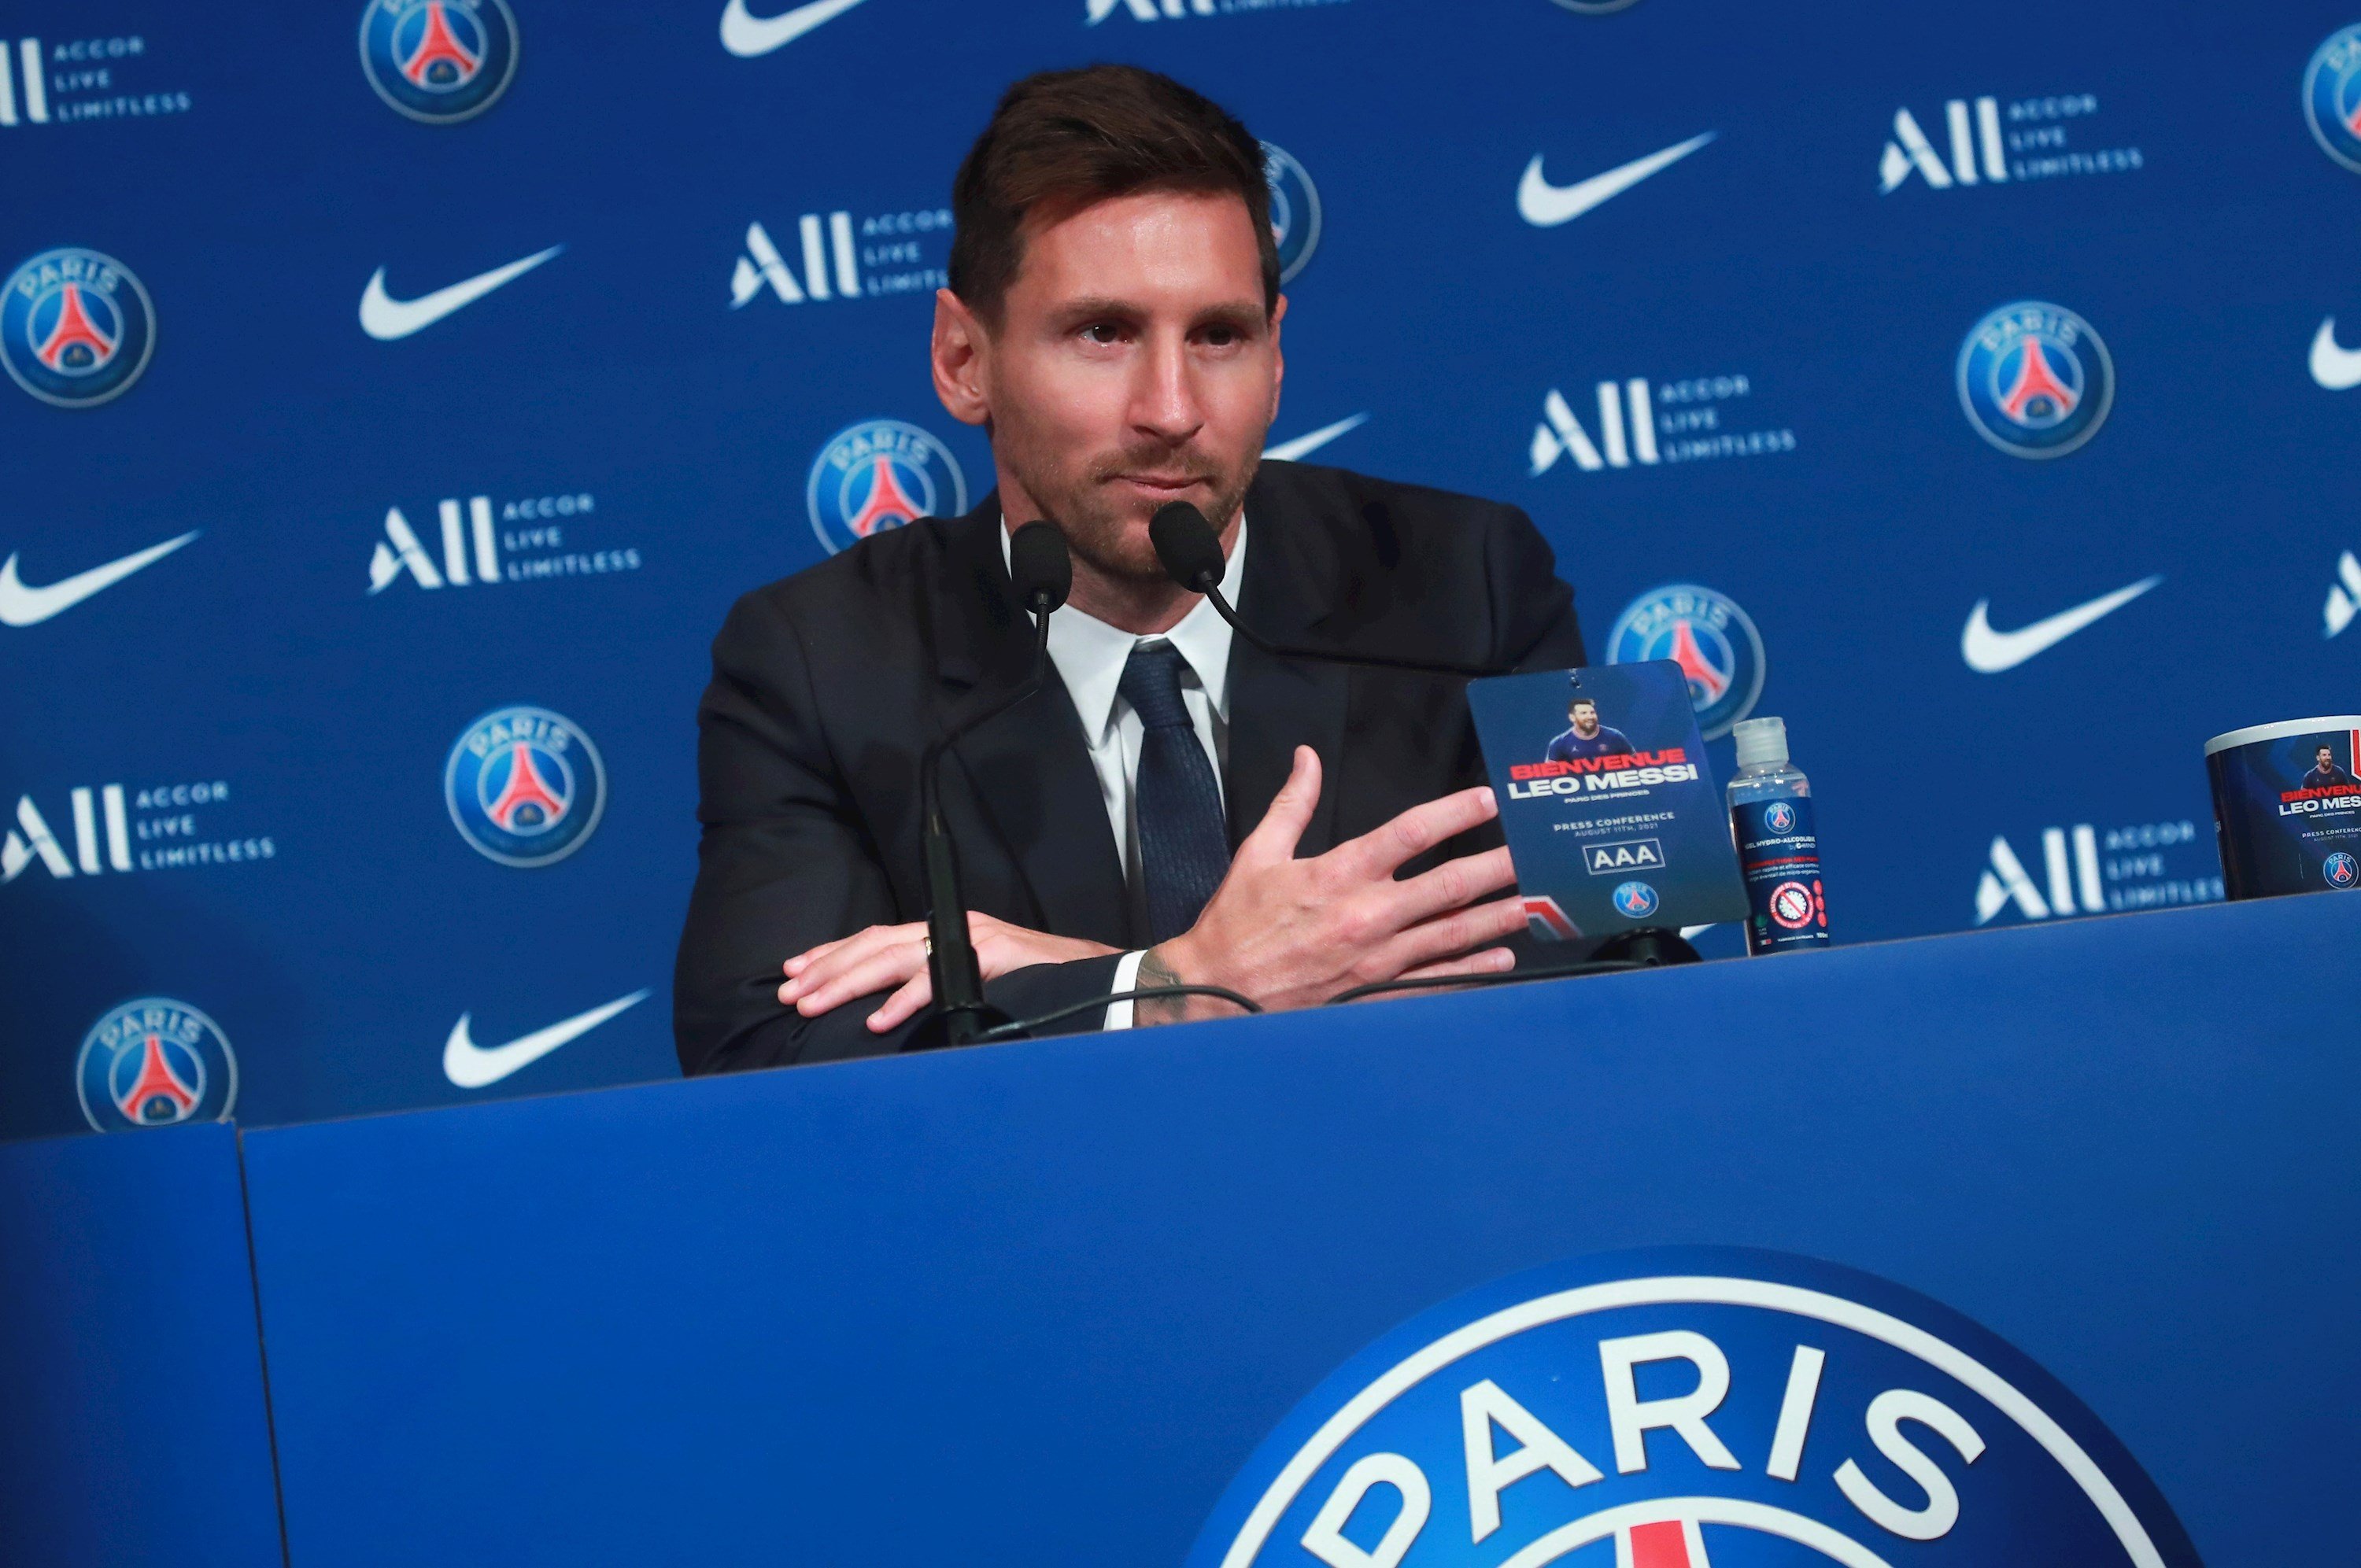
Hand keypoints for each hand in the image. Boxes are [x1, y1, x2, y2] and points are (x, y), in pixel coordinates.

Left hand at [779, 912, 1118, 1033]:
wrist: (1099, 974)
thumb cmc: (1038, 985)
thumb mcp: (978, 982)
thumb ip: (938, 988)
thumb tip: (886, 1013)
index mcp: (945, 933)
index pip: (876, 938)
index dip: (833, 954)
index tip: (795, 973)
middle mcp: (953, 929)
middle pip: (875, 944)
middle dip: (826, 970)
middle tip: (789, 994)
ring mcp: (973, 939)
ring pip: (895, 958)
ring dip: (848, 983)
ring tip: (814, 1005)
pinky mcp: (994, 956)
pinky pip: (941, 979)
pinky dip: (905, 1001)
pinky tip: (877, 1021)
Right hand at [1144, 747, 1522, 1019]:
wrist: (1214, 992)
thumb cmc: (1235, 925)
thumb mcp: (1258, 854)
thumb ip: (1292, 804)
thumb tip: (1307, 758)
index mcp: (1338, 874)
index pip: (1409, 833)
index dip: (1454, 812)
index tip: (1489, 799)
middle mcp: (1366, 916)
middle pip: (1447, 885)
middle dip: (1496, 867)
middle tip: (1536, 852)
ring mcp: (1376, 960)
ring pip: (1451, 934)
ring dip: (1497, 917)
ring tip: (1536, 902)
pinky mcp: (1374, 993)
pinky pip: (1435, 982)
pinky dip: (1472, 971)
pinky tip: (1503, 959)